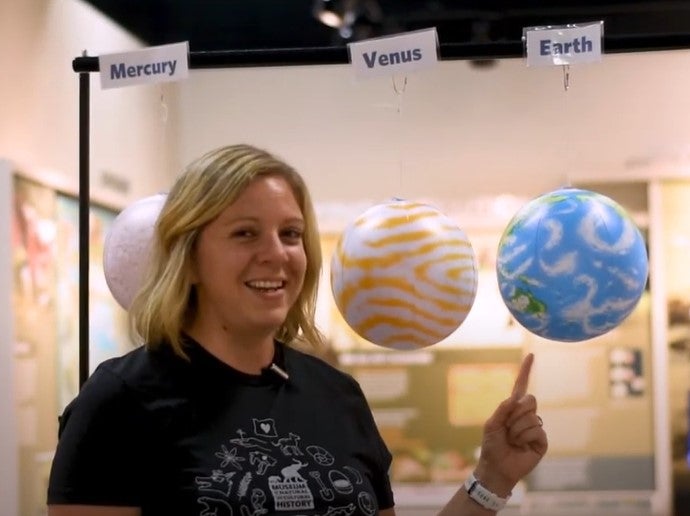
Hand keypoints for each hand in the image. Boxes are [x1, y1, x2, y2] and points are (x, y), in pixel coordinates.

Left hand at [473, 353, 547, 496]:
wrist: (497, 467)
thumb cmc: (492, 446)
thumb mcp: (492, 424)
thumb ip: (502, 409)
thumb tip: (516, 398)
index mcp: (512, 408)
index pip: (521, 386)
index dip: (526, 371)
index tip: (531, 355)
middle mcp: (526, 415)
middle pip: (530, 400)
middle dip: (516, 413)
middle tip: (508, 428)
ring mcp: (535, 427)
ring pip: (532, 417)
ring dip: (517, 429)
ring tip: (512, 440)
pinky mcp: (542, 440)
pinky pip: (536, 430)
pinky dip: (524, 437)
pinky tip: (521, 446)